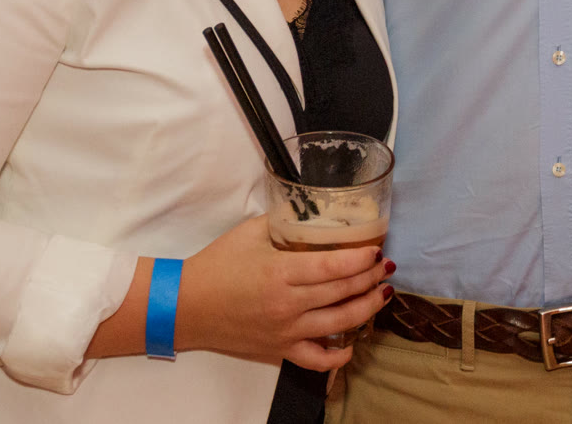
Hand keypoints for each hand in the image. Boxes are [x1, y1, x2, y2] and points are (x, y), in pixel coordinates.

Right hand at [177, 214, 391, 369]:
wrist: (186, 306)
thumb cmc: (216, 266)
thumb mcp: (250, 232)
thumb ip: (284, 221)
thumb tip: (313, 210)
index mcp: (280, 273)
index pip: (333, 268)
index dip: (361, 259)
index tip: (377, 250)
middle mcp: (287, 306)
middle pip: (342, 293)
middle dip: (370, 278)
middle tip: (385, 266)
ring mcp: (285, 332)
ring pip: (339, 325)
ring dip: (367, 308)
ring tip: (382, 294)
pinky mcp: (279, 350)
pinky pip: (315, 360)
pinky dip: (338, 357)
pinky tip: (353, 344)